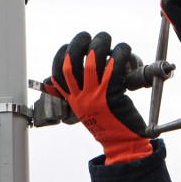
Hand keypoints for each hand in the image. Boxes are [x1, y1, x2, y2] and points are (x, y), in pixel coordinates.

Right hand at [47, 31, 150, 164]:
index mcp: (73, 101)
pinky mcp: (112, 96)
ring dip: (100, 44)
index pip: (57, 75)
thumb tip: (87, 72)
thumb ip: (83, 93)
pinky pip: (114, 68)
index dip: (60, 56)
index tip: (68, 47)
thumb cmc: (109, 126)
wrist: (122, 145)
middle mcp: (81, 98)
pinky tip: (124, 50)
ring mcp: (95, 97)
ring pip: (92, 61)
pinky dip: (120, 54)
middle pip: (71, 63)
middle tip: (88, 36)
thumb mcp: (89, 110)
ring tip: (106, 38)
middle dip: (77, 44)